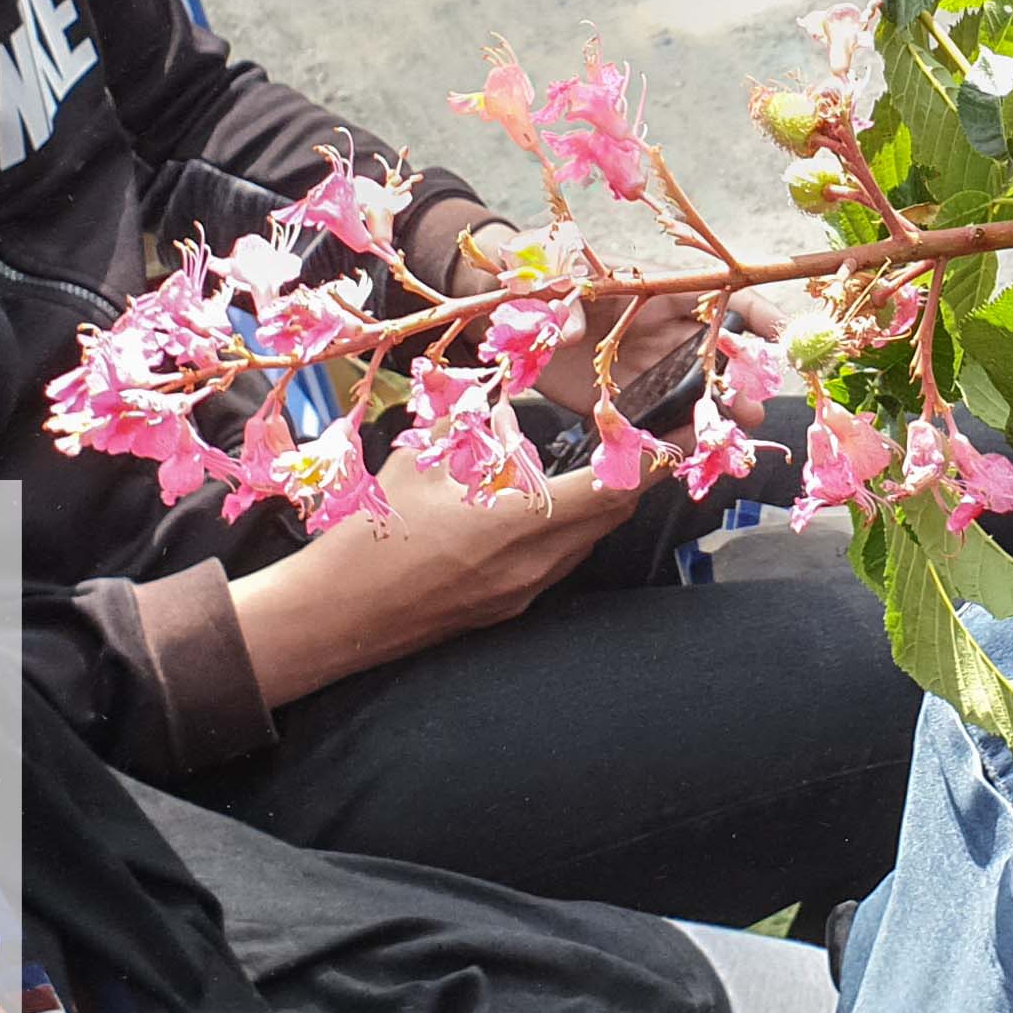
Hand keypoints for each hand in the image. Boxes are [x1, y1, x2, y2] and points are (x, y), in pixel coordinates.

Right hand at [229, 444, 643, 709]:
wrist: (336, 616)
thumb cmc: (374, 532)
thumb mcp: (421, 461)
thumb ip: (470, 425)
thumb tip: (501, 397)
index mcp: (520, 523)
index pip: (612, 489)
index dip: (650, 461)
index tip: (676, 434)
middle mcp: (534, 564)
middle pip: (610, 517)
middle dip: (633, 479)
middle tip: (645, 442)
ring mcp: (523, 592)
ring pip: (585, 542)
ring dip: (600, 506)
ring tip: (600, 467)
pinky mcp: (507, 609)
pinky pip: (556, 563)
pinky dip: (566, 531)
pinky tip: (543, 508)